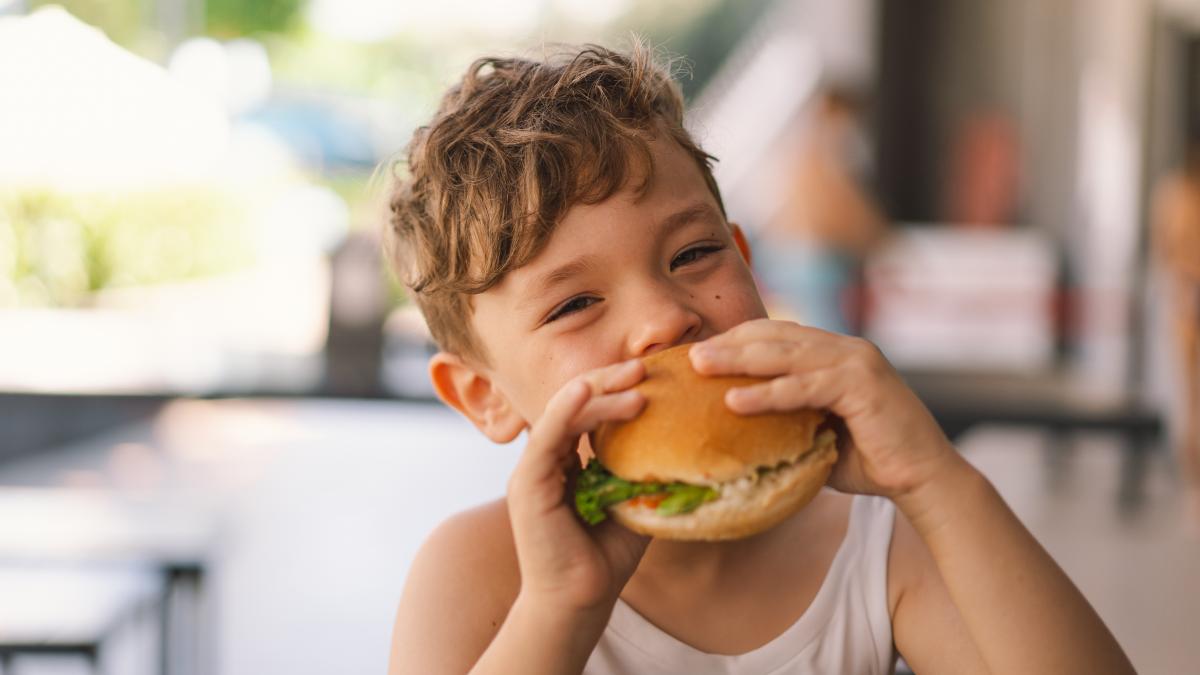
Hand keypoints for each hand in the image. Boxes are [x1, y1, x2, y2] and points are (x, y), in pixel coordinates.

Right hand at [507, 359, 650, 617]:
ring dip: (598, 392)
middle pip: (574, 403)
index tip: (651, 374)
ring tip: (635, 381)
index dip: (616, 388)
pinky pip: (544, 437)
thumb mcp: (634, 503)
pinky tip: (584, 391)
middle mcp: (546, 460)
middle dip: (608, 380)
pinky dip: (564, 410)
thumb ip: (645, 473)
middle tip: (644, 365)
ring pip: (562, 413)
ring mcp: (532, 471)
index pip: (588, 410)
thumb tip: (686, 445)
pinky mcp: (526, 485)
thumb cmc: (606, 559)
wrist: (579, 603)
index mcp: (566, 461)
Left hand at [688, 319, 959, 499]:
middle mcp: (846, 349)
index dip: (739, 340)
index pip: (778, 335)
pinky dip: (768, 392)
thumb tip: (737, 432)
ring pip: (786, 355)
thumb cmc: (869, 461)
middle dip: (730, 343)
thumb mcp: (819, 434)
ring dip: (739, 359)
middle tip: (690, 353)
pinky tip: (734, 399)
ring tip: (700, 365)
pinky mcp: (862, 385)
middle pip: (776, 337)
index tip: (701, 352)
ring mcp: (856, 362)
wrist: (922, 479)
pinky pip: (804, 387)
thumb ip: (788, 422)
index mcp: (836, 354)